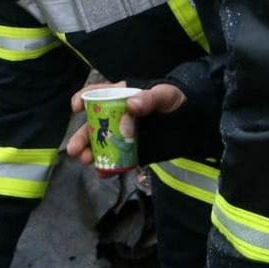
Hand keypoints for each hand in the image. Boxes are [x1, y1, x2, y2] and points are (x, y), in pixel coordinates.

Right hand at [67, 82, 187, 166]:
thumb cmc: (176, 101)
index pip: (96, 94)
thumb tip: (131, 107)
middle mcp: (116, 116)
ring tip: (86, 160)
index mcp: (121, 96)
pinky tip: (103, 173)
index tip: (76, 108)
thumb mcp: (165, 95)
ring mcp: (123, 135)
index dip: (83, 99)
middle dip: (81, 137)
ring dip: (91, 153)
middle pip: (93, 125)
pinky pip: (117, 161)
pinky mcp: (131, 152)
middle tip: (74, 149)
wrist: (193, 121)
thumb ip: (148, 99)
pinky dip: (108, 168)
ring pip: (101, 145)